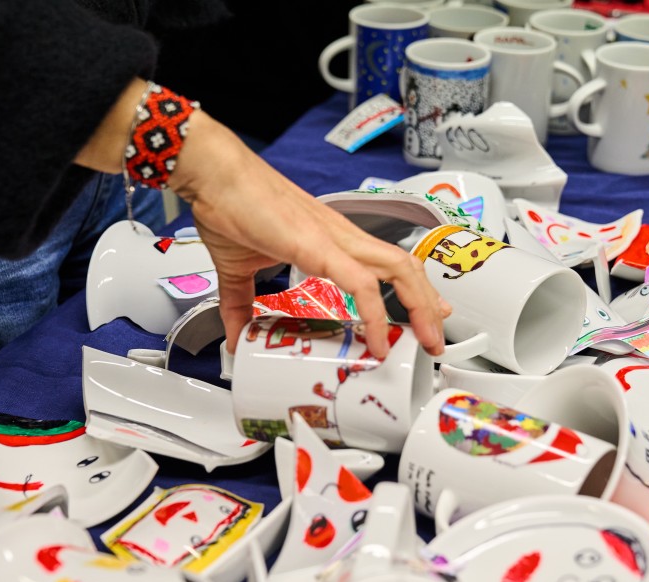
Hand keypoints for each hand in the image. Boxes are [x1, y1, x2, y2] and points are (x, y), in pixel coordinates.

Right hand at [168, 110, 449, 358]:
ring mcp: (335, 238)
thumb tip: (237, 337)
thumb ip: (241, 306)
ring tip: (424, 339)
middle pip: (406, 268)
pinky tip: (377, 338)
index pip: (387, 264)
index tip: (424, 314)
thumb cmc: (230, 206)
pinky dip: (376, 313)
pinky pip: (361, 283)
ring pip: (399, 270)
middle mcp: (343, 236)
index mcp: (332, 240)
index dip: (413, 289)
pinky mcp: (319, 245)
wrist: (213, 174)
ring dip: (419, 307)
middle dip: (427, 305)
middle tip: (435, 337)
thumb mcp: (239, 271)